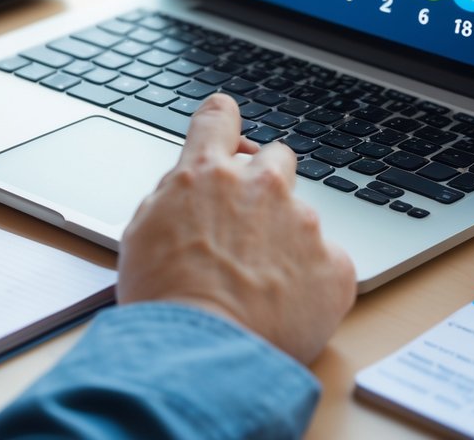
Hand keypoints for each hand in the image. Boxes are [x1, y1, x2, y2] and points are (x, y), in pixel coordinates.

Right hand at [117, 94, 355, 364]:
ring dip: (285, 239)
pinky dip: (310, 281)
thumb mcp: (140, 234)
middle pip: (275, 159)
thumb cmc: (161, 301)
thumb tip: (187, 187)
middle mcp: (259, 186)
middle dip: (263, 184)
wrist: (201, 354)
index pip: (218, 118)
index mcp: (205, 174)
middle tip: (246, 226)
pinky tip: (285, 307)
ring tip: (259, 286)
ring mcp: (302, 223)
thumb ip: (172, 198)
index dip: (222, 120)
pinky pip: (327, 262)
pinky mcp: (334, 265)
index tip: (226, 123)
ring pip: (301, 216)